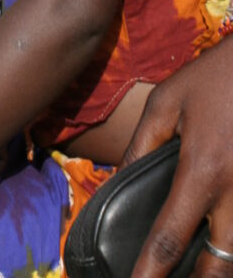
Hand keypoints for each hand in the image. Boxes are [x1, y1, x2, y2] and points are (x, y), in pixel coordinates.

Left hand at [126, 38, 232, 277]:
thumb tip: (118, 181)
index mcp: (203, 170)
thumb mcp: (167, 101)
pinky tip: (220, 243)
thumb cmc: (213, 78)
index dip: (150, 271)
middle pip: (220, 265)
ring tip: (196, 270)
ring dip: (219, 268)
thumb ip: (141, 145)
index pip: (170, 237)